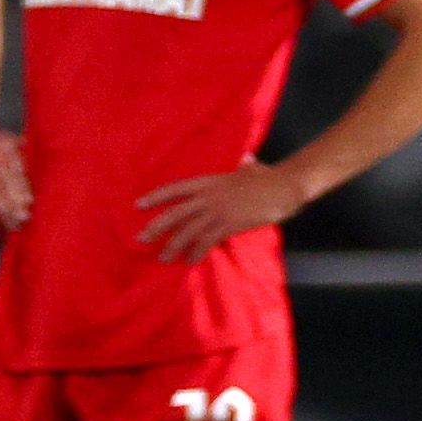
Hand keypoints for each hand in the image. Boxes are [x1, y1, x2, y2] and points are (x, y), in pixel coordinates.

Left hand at [132, 158, 305, 264]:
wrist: (283, 186)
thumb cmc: (268, 178)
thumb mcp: (251, 169)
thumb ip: (244, 165)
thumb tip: (246, 159)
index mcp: (209, 181)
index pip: (176, 189)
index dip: (156, 197)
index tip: (139, 205)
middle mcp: (209, 196)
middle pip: (176, 213)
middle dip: (157, 226)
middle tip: (142, 238)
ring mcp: (218, 210)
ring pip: (188, 230)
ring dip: (174, 246)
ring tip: (164, 258)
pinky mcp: (229, 224)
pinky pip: (207, 241)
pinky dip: (197, 251)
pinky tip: (191, 260)